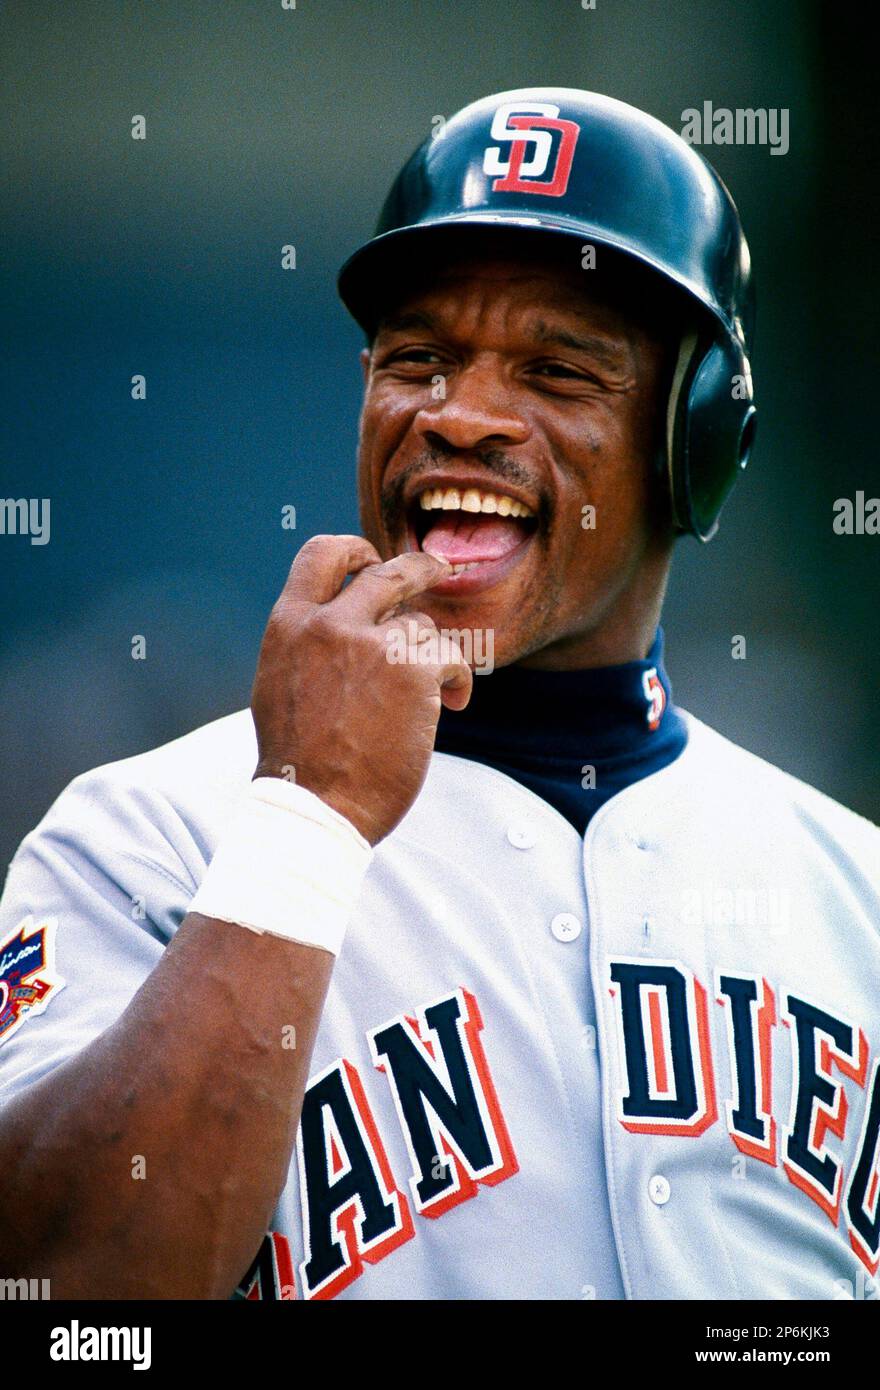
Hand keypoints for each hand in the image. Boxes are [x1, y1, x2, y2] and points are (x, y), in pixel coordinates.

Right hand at [251, 535, 472, 844]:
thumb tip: (345, 622)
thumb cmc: (301, 764)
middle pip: (388, 570)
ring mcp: (372, 642)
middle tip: (439, 570)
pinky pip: (451, 656)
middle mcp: (329, 623)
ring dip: (433, 656)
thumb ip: (310, 646)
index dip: (353, 549)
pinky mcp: (413, 669)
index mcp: (289, 625)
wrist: (315, 808)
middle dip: (420, 567)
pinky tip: (453, 703)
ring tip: (437, 692)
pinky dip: (457, 679)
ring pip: (422, 625)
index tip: (372, 557)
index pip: (320, 555)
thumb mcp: (282, 686)